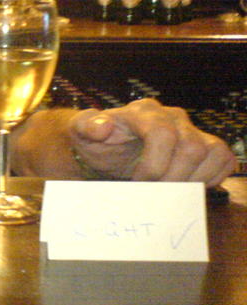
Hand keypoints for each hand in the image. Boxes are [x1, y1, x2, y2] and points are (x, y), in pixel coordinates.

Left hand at [71, 98, 236, 186]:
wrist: (106, 147)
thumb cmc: (95, 140)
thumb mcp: (81, 132)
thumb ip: (87, 126)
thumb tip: (104, 127)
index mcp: (142, 111)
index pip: (162, 134)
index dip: (155, 164)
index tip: (139, 182)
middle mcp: (172, 116)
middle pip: (192, 147)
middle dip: (173, 178)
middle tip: (155, 192)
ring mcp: (191, 129)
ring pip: (213, 152)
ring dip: (192, 180)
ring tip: (168, 190)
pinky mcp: (205, 144)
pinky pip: (224, 159)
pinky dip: (211, 177)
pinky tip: (186, 185)